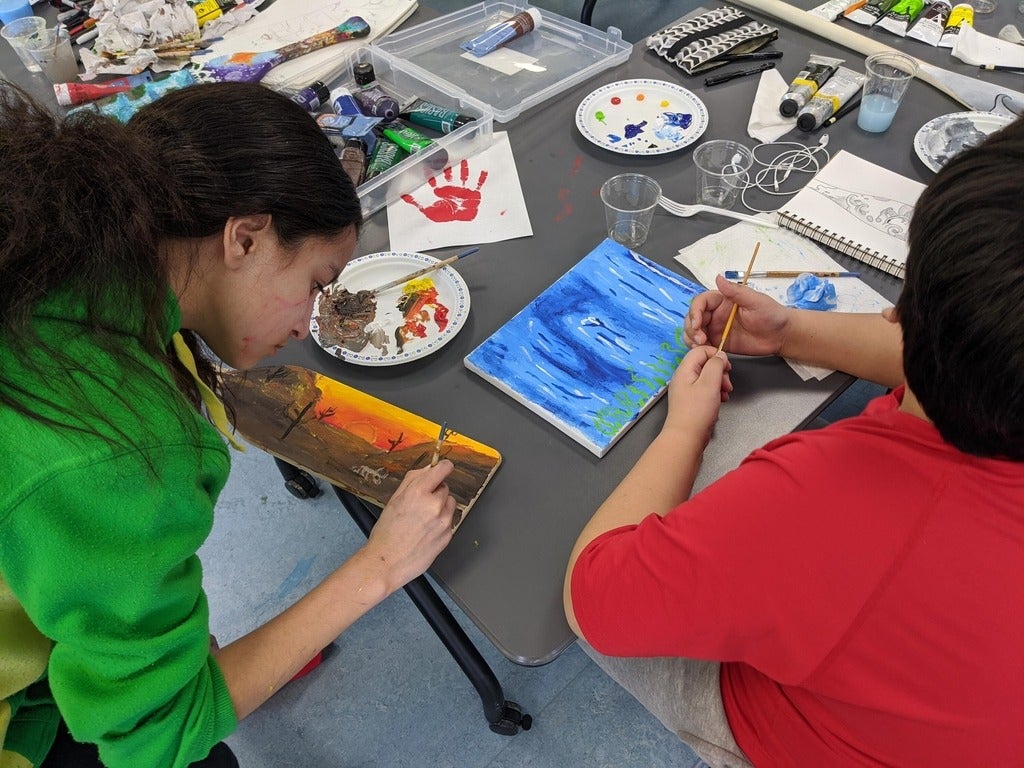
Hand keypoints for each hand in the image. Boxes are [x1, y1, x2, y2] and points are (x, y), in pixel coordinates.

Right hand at [364, 461, 456, 590]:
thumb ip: (412, 480)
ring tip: (423, 519)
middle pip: (445, 488)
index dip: (443, 467)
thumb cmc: (386, 533)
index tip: (443, 468)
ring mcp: (443, 521)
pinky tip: (426, 531)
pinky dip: (441, 523)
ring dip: (441, 507)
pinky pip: (450, 522)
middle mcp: (434, 505)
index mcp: (418, 492)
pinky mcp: (448, 536)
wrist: (387, 563)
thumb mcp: (394, 500)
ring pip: (450, 504)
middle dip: (435, 493)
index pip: (442, 469)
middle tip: (420, 504)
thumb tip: (428, 468)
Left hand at [400, 159, 488, 222]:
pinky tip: (484, 170)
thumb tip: (401, 195)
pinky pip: (478, 183)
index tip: (427, 163)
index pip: (435, 177)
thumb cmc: (443, 218)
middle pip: (450, 172)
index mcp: (440, 189)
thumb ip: (414, 202)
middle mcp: (451, 186)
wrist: (458, 225)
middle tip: (447, 156)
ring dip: (464, 168)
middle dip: (449, 165)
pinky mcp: (473, 192)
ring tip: (465, 159)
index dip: (432, 171)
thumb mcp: (426, 210)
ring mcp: (463, 188)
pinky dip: (482, 177)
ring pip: (464, 174)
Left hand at [663, 346, 731, 444]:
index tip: (727, 367)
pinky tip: (721, 401)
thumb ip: (715, 365)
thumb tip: (720, 355)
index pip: (700, 350)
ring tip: (726, 394)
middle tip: (727, 385)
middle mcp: (683, 377)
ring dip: (720, 383)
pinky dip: (715, 392)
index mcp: (684, 369)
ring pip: (707, 377)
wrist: (686, 438)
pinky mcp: (691, 401)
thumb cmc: (697, 410)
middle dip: (720, 371)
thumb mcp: (710, 383)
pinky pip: (705, 389)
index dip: (716, 355)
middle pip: (705, 363)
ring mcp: (686, 390)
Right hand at [684, 274, 789, 355]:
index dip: (695, 311)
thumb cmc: (772, 315)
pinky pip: (702, 345)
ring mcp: (716, 328)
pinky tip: (705, 352)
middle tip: (700, 339)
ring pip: (694, 331)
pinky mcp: (719, 342)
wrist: (782, 335)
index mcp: (722, 300)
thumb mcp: (755, 301)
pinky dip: (698, 348)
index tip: (698, 324)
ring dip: (691, 338)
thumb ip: (735, 291)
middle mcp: (716, 313)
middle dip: (691, 328)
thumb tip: (718, 277)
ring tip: (700, 346)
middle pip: (693, 317)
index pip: (701, 302)